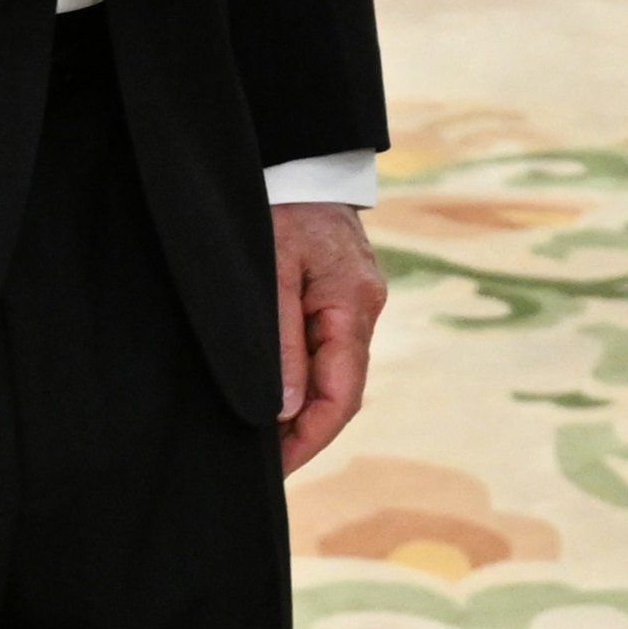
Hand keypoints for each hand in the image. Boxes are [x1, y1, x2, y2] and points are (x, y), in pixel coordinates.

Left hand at [274, 201, 385, 473]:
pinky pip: (328, 348)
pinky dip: (304, 378)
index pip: (342, 395)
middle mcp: (365, 308)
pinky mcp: (342, 293)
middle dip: (305, 433)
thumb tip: (286, 410)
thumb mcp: (270, 272)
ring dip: (303, 409)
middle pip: (342, 390)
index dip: (310, 439)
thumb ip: (280, 342)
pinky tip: (277, 395)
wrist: (299, 158)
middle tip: (262, 466)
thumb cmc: (279, 206)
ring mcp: (357, 301)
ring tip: (263, 440)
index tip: (275, 470)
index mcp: (353, 304)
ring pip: (335, 372)